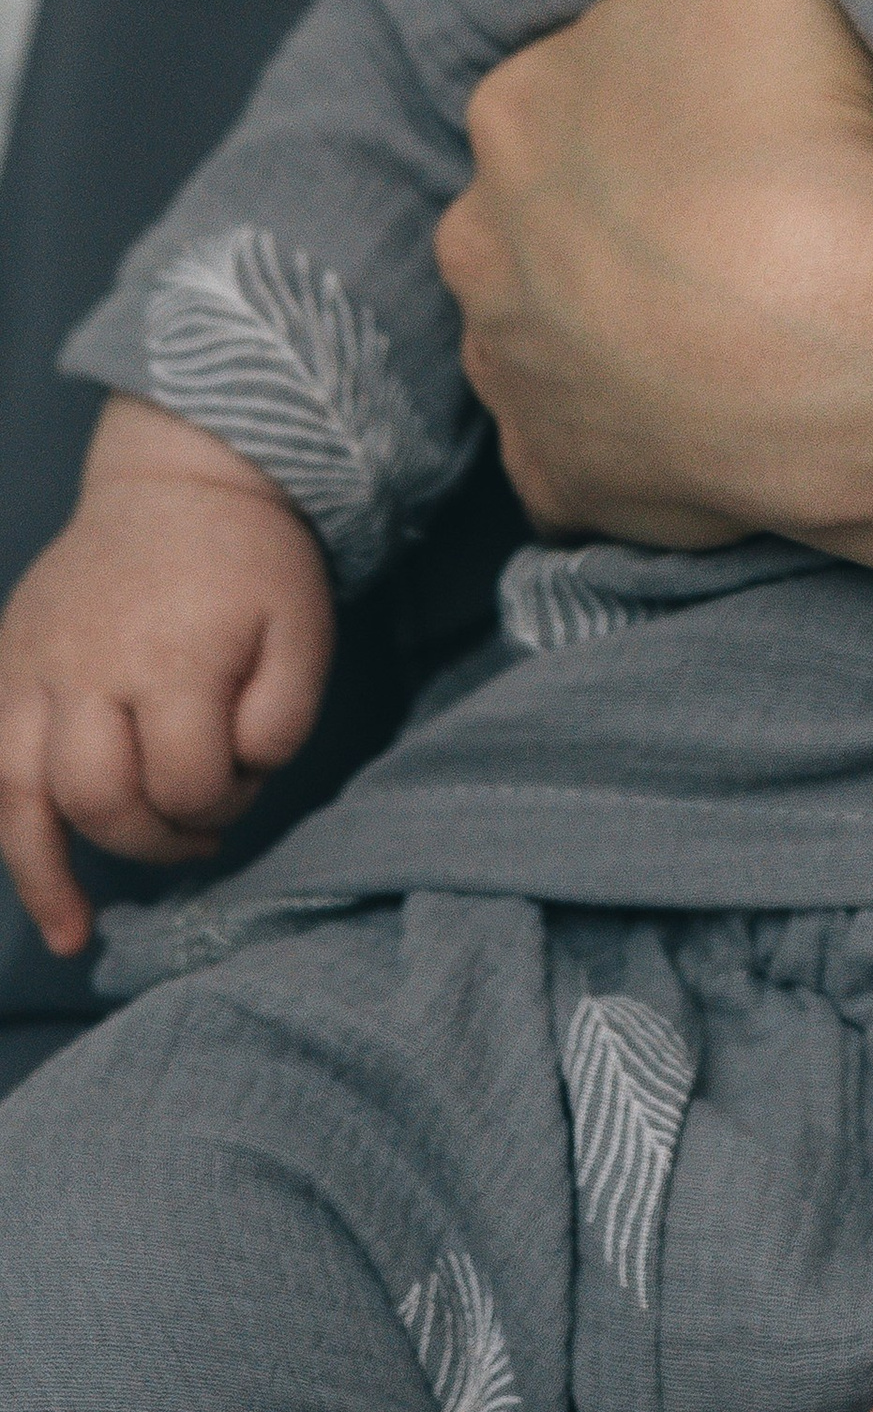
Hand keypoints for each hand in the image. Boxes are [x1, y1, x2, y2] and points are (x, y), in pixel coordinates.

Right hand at [0, 395, 332, 956]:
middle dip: (156, 838)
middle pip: (101, 800)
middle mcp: (87, 668)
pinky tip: (32, 879)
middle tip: (202, 832)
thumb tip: (240, 775)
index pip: (189, 780)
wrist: (178, 477)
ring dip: (46, 874)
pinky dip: (4, 830)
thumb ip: (283, 715)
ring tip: (74, 934)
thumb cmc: (250, 561)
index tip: (247, 779)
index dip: (225, 801)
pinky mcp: (3, 667)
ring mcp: (32, 668)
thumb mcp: (303, 627)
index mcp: (172, 657)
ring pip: (18, 798)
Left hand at [440, 0, 872, 836]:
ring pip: (585, 323)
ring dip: (655, 316)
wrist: (831, 351)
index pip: (602, 71)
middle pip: (580, 198)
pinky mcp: (570, 483)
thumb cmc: (800, 121)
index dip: (693, 77)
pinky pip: (608, 447)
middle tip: (794, 206)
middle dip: (659, 198)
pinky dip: (662, 431)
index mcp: (520, 102)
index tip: (781, 103)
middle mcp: (485, 240)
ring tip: (782, 314)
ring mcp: (526, 377)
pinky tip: (751, 407)